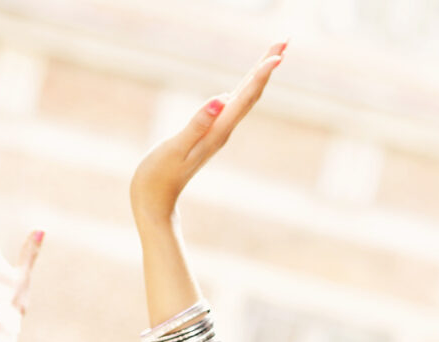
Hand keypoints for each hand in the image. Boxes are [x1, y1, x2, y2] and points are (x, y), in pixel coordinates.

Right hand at [130, 43, 284, 226]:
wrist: (154, 202)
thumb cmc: (158, 177)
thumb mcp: (175, 149)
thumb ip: (197, 124)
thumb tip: (221, 99)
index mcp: (217, 131)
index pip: (244, 97)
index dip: (262, 74)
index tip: (279, 53)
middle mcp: (222, 131)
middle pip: (251, 93)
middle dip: (267, 66)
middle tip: (284, 41)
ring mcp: (216, 133)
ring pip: (244, 98)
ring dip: (258, 75)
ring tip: (274, 55)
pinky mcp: (208, 135)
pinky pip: (232, 106)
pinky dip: (243, 89)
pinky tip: (246, 83)